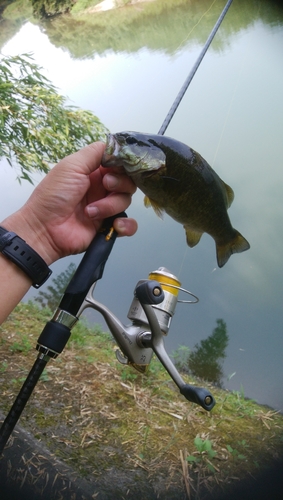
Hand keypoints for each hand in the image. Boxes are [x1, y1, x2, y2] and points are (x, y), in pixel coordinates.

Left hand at [3, 142, 136, 263]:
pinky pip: (129, 224)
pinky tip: (114, 225)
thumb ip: (95, 153)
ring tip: (91, 212)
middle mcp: (101, 188)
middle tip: (106, 186)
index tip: (117, 167)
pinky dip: (126, 225)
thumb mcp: (72, 166)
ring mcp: (106, 207)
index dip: (123, 165)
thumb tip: (116, 146)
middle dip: (120, 183)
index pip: (119, 164)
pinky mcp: (108, 226)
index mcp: (93, 171)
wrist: (45, 229)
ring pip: (126, 201)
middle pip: (127, 181)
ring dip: (111, 205)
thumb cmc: (55, 195)